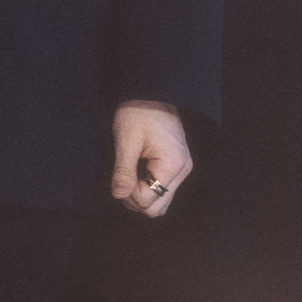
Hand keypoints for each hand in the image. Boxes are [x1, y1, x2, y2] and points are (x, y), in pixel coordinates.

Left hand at [111, 102, 191, 218]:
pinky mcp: (178, 166)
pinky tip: (138, 171)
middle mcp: (183, 171)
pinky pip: (162, 190)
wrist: (152, 92)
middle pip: (157, 209)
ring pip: (160, 203)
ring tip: (130, 174)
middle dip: (134, 199)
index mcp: (173, 165)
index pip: (147, 201)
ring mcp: (182, 169)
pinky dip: (147, 187)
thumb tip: (118, 195)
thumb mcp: (126, 140)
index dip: (127, 193)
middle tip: (123, 177)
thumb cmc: (138, 112)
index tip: (120, 174)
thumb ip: (123, 170)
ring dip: (141, 195)